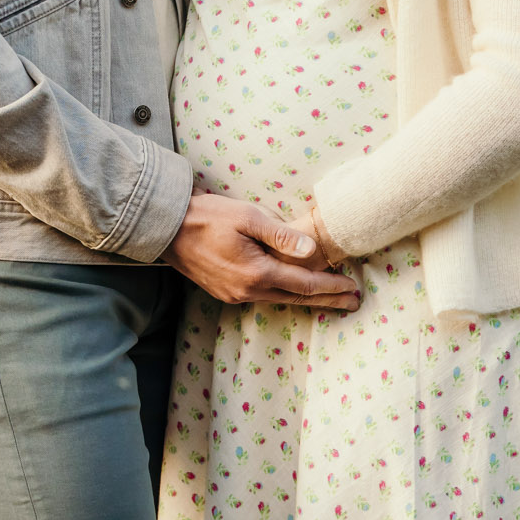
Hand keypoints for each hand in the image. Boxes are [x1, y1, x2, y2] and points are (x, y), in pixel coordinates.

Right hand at [162, 193, 362, 309]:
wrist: (165, 228)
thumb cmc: (206, 216)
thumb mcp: (247, 216)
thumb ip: (281, 235)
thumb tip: (312, 252)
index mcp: (256, 272)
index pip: (304, 283)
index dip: (331, 286)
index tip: (352, 287)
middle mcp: (247, 291)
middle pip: (296, 298)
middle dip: (327, 300)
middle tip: (353, 302)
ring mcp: (234, 295)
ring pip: (279, 298)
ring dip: (306, 297)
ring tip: (329, 297)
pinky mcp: (225, 292)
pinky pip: (262, 296)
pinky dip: (284, 293)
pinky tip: (292, 288)